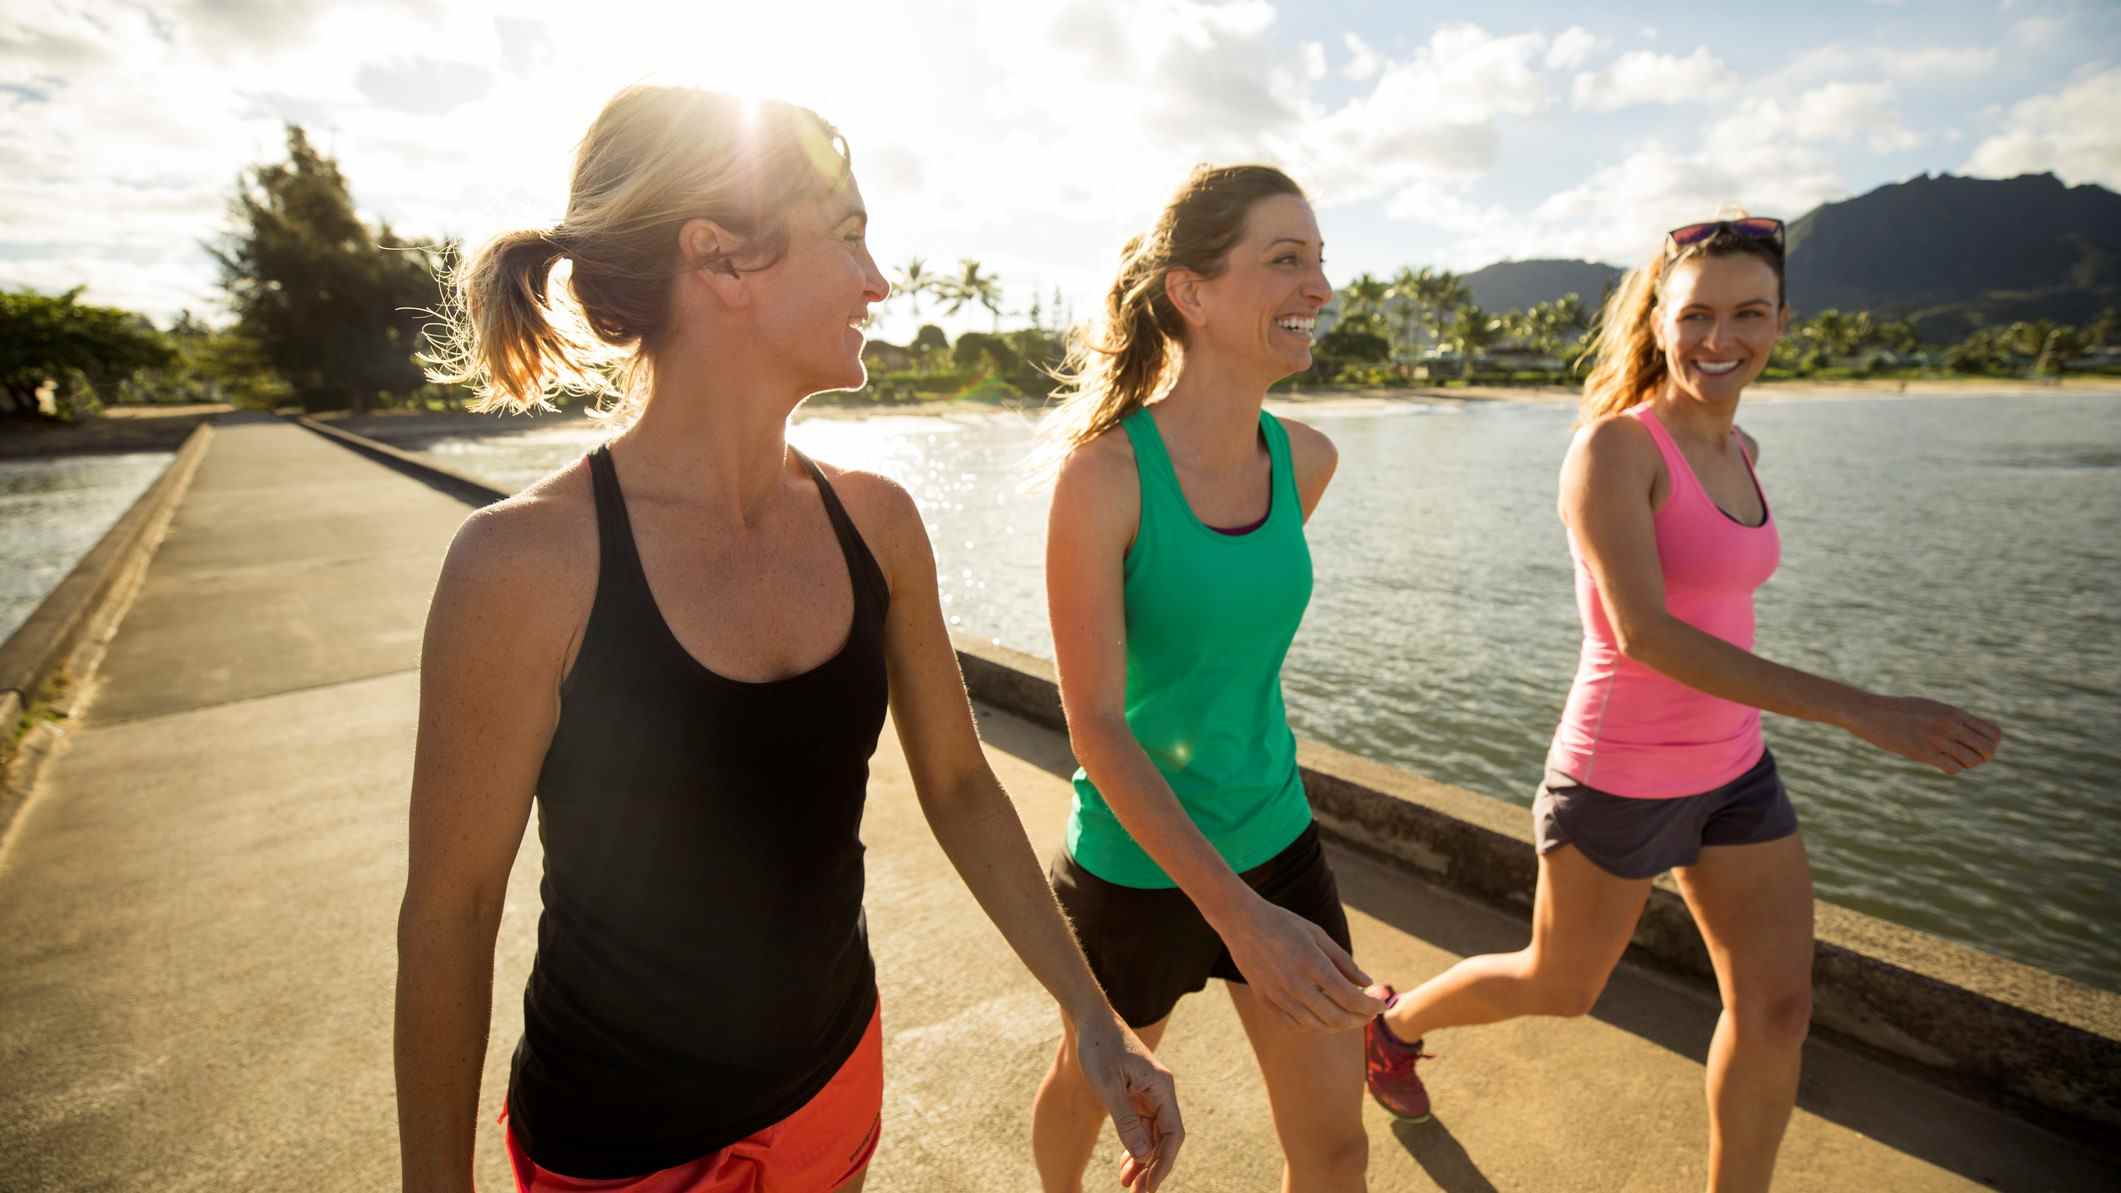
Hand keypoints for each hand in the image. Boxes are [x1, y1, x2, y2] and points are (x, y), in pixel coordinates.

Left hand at [1073, 1013, 1183, 1191]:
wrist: (1090, 1020)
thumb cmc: (1099, 1047)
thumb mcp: (1108, 1086)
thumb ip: (1126, 1121)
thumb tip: (1144, 1156)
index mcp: (1162, 1088)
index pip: (1173, 1134)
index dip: (1164, 1163)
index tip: (1149, 1186)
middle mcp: (1161, 1091)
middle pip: (1166, 1138)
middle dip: (1154, 1167)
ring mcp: (1149, 1093)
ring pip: (1154, 1135)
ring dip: (1144, 1160)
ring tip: (1129, 1185)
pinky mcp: (1137, 1093)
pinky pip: (1142, 1126)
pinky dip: (1135, 1146)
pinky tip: (1126, 1165)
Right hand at [1217, 897, 1387, 1031]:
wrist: (1242, 923)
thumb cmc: (1284, 924)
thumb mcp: (1319, 935)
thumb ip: (1344, 962)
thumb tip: (1367, 983)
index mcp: (1312, 965)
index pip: (1351, 998)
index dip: (1371, 1006)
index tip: (1383, 1005)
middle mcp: (1295, 985)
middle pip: (1337, 1017)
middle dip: (1360, 1019)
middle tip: (1370, 1013)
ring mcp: (1278, 996)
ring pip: (1317, 1025)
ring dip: (1339, 1025)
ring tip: (1351, 1016)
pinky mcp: (1266, 1001)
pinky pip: (1295, 1024)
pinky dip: (1315, 1025)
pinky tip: (1325, 1016)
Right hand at [1846, 695, 2002, 774]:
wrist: (1871, 713)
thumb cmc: (1900, 710)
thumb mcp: (1930, 707)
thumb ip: (1951, 718)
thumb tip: (1969, 730)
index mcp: (1954, 713)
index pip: (1993, 732)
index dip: (1991, 743)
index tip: (1978, 745)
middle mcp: (1950, 725)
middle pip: (1987, 749)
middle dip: (1983, 757)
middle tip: (1969, 757)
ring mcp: (1937, 740)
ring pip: (1972, 760)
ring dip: (1966, 764)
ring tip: (1952, 759)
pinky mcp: (1924, 753)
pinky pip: (1953, 768)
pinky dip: (1952, 768)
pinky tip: (1941, 762)